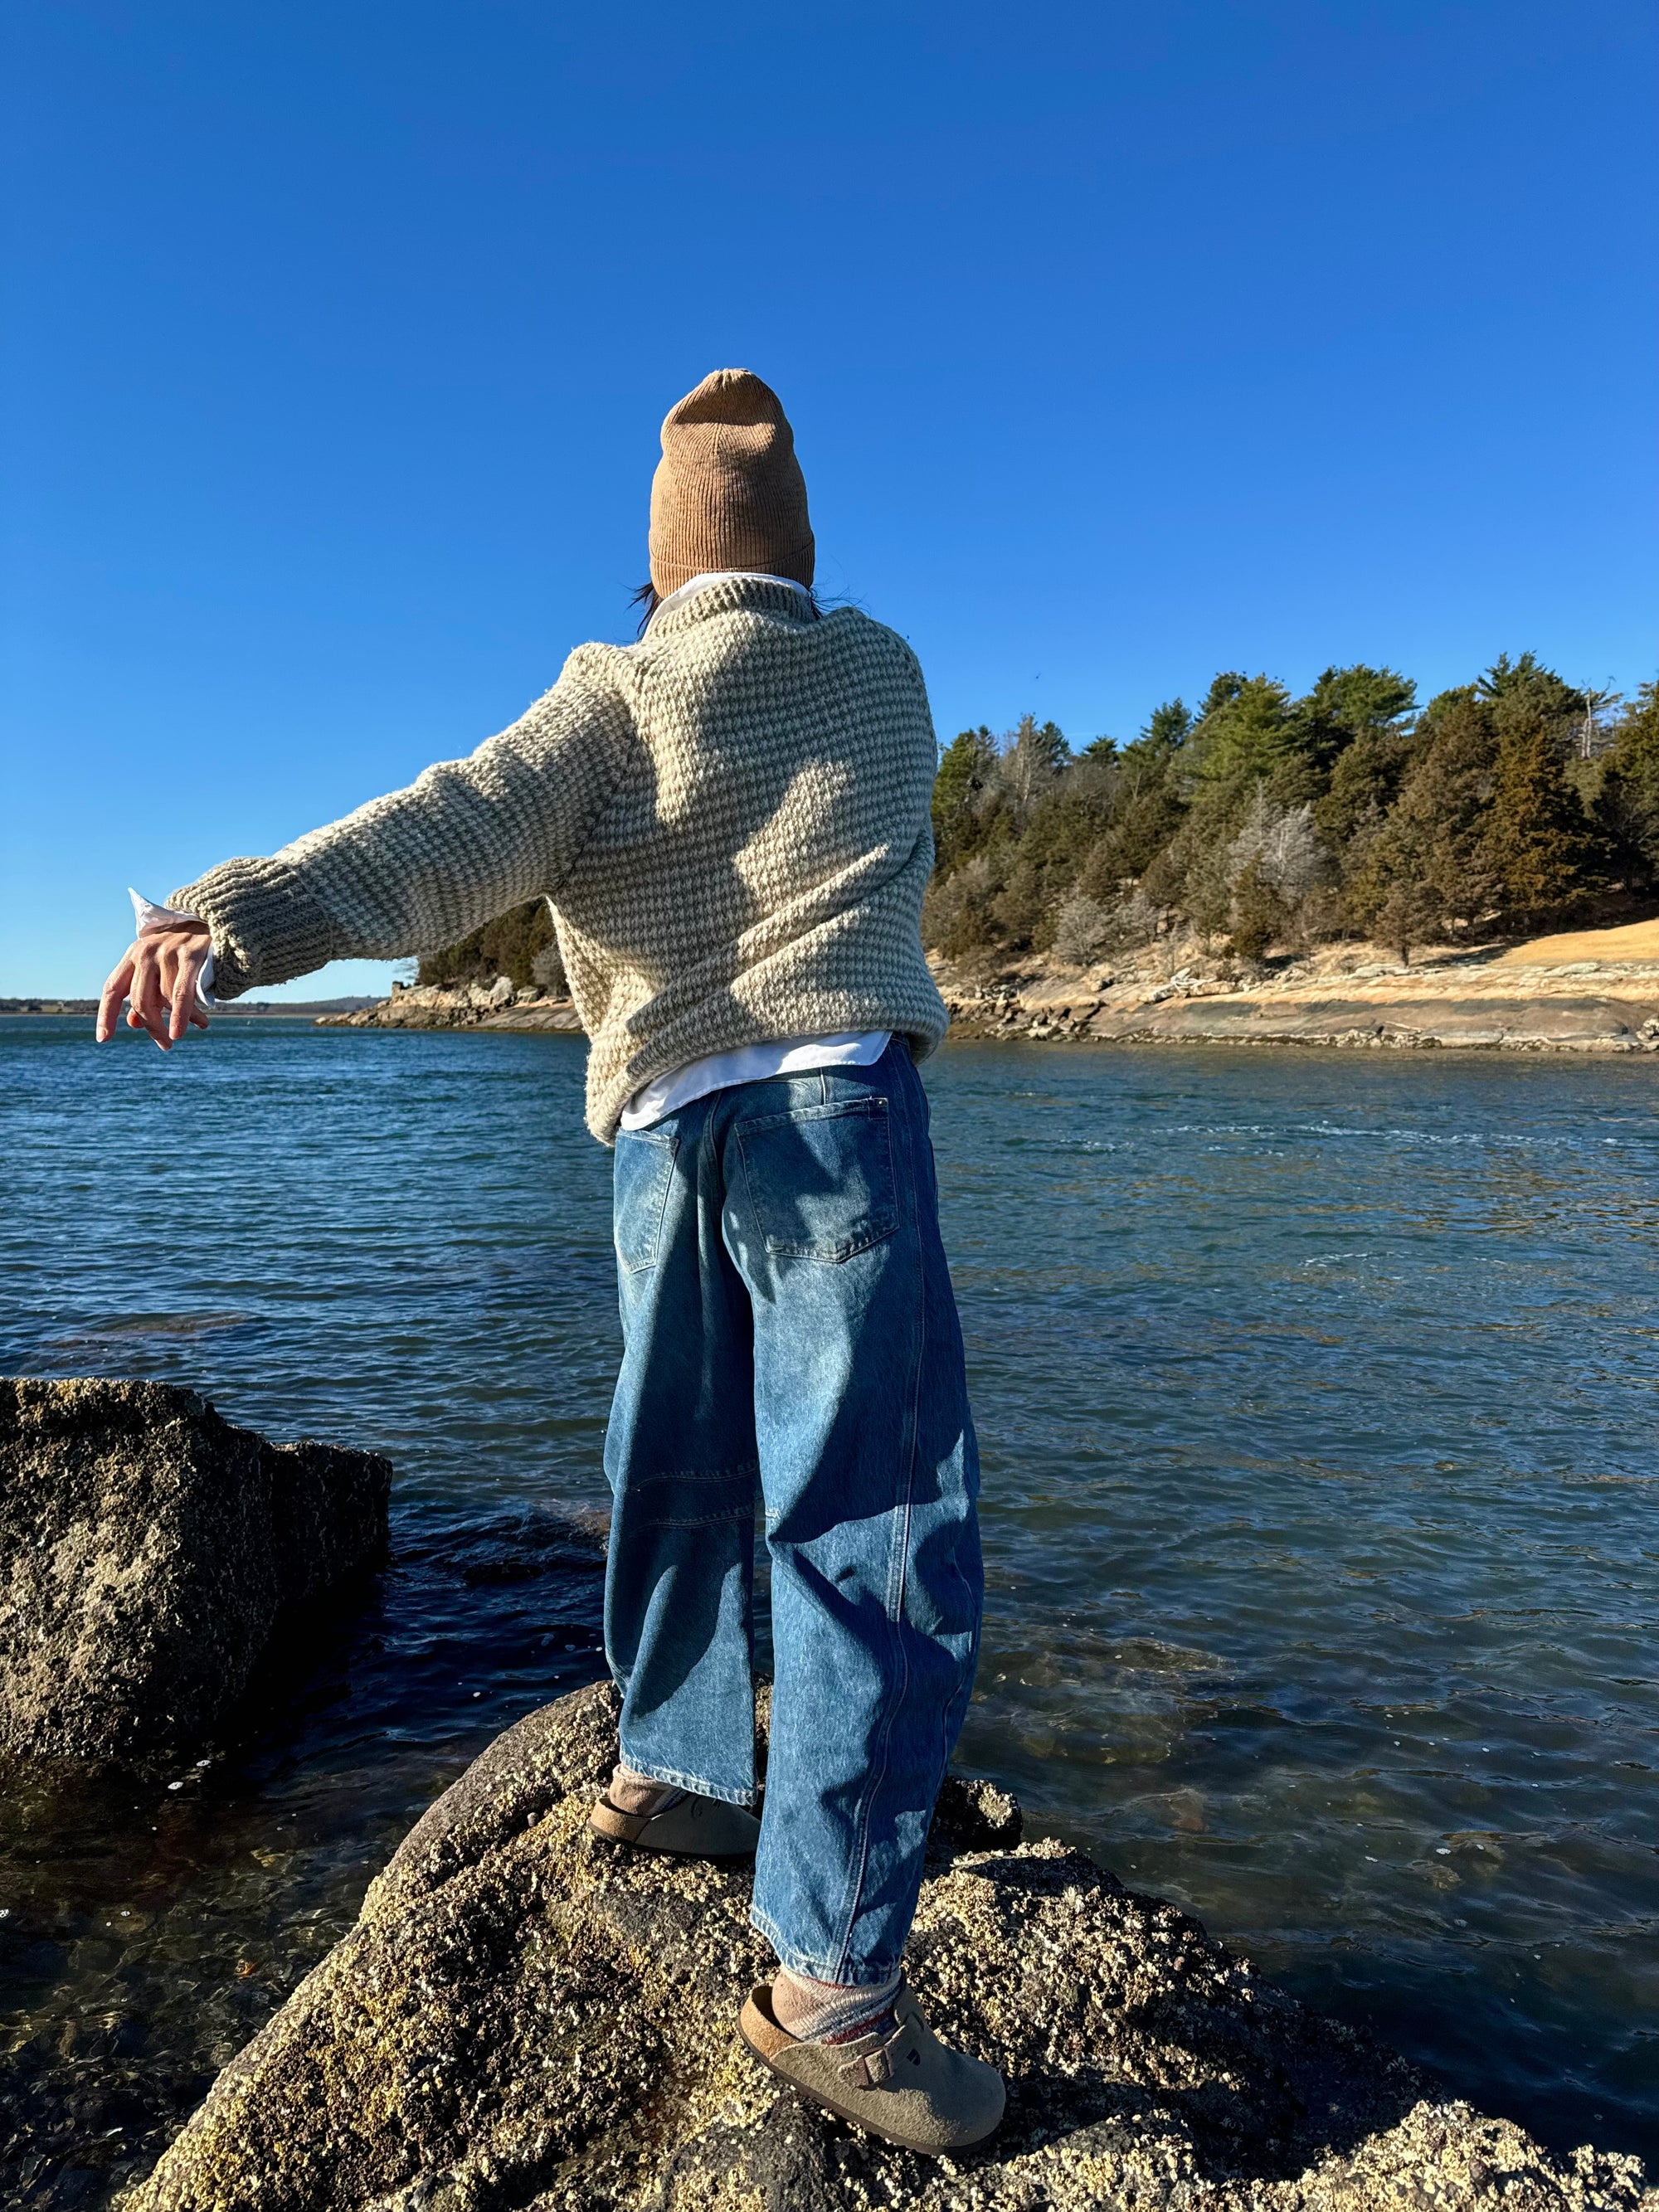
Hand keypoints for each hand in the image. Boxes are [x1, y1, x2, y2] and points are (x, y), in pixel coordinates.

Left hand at [97, 926, 213, 1049]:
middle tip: (165, 1045)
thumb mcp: (161, 968)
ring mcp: (167, 953)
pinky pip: (180, 994)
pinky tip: (180, 1031)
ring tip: (199, 1025)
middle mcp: (146, 952)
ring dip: (179, 1020)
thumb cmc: (187, 949)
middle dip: (153, 1027)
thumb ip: (147, 994)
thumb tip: (133, 1024)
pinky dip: (180, 1017)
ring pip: (165, 999)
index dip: (106, 1015)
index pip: (113, 989)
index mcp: (133, 955)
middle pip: (141, 1001)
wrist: (216, 921)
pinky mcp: (190, 956)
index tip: (103, 1039)